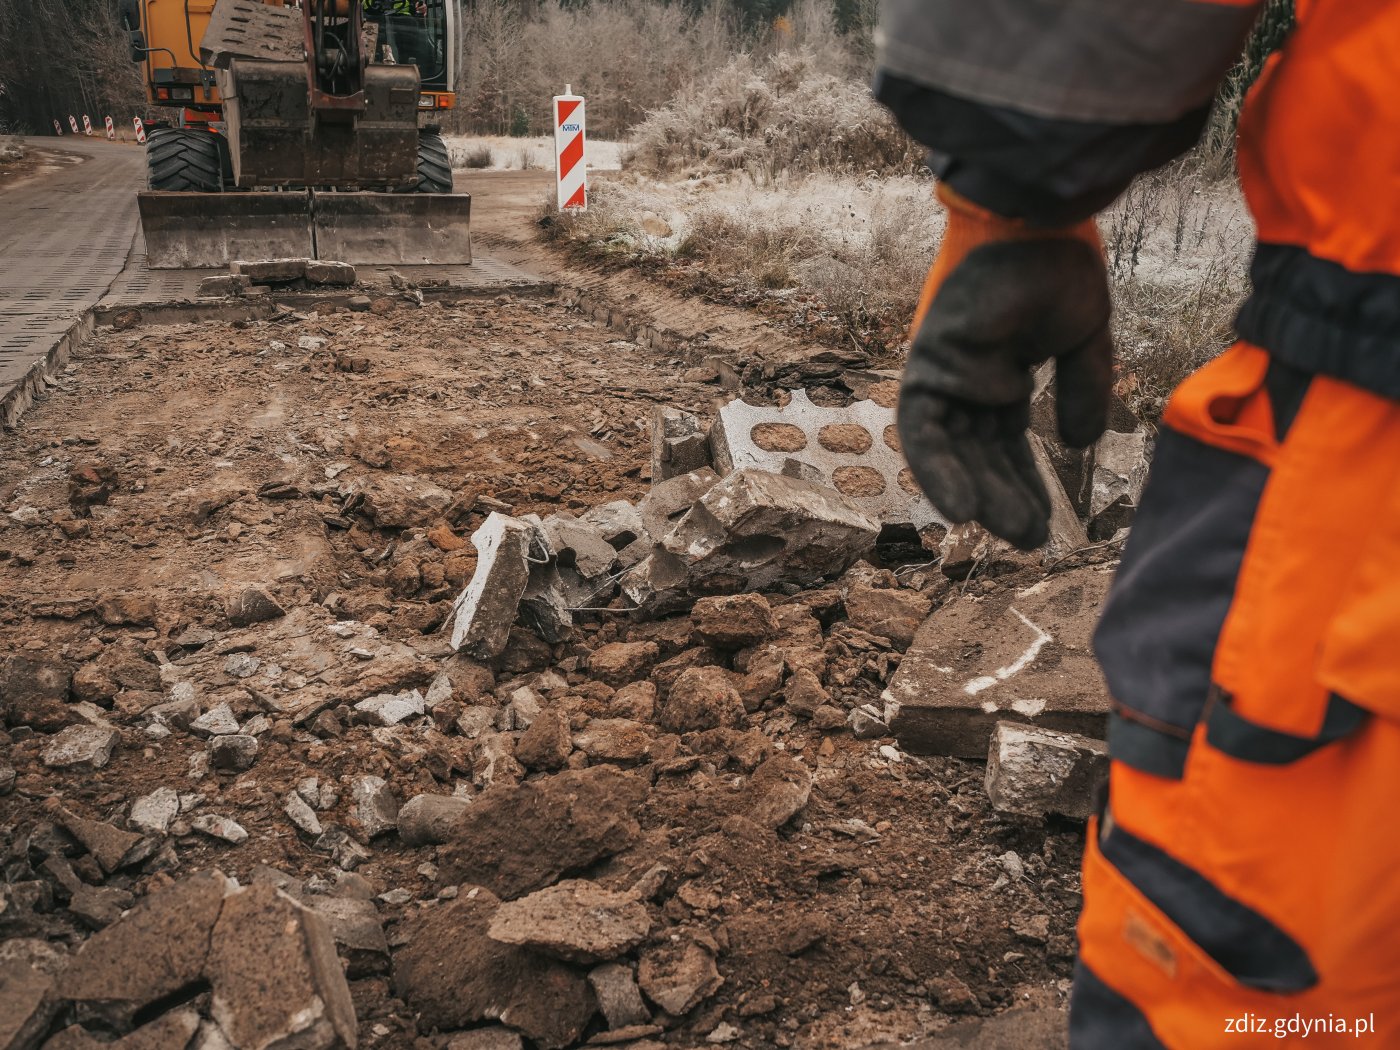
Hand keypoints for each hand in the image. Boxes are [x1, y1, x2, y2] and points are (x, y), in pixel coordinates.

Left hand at [898, 188, 1112, 549]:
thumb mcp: (1083, 338)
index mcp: (999, 368)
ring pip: (952, 450)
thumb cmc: (1061, 264)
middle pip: (978, 451)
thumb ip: (1081, 391)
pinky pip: (923, 431)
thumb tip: (1078, 445)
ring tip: (1015, 534)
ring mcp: (942, 371)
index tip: (1046, 519)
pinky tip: (964, 511)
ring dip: (979, 494)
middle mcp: (964, 375)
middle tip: (1031, 538)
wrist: (1039, 219)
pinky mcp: (923, 366)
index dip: (1023, 479)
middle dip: (1005, 496)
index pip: (1005, 438)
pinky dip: (939, 471)